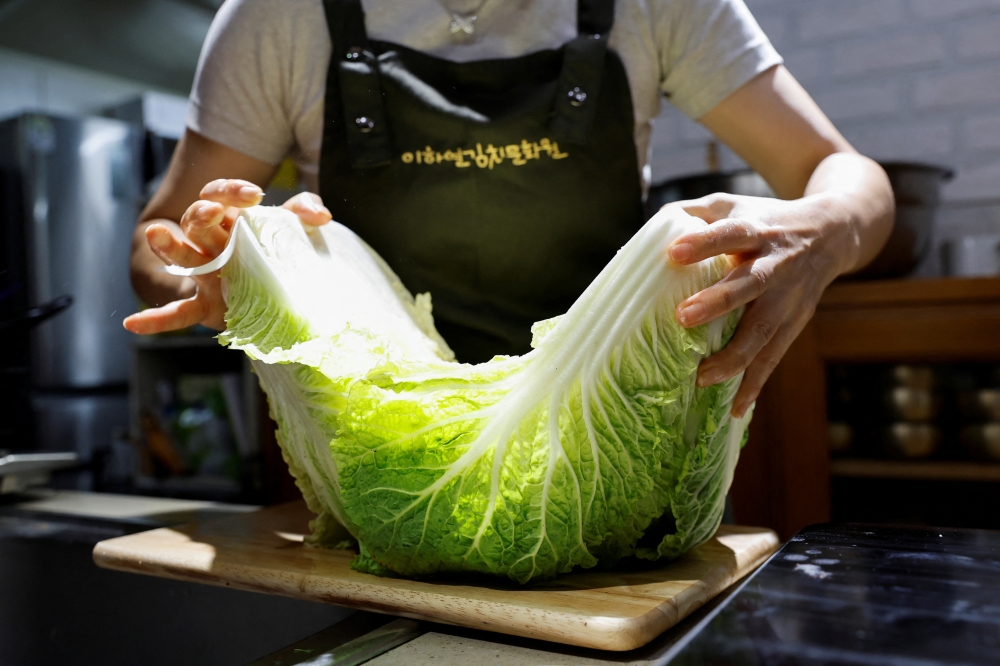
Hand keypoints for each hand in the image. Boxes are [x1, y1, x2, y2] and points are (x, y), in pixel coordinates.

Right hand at [123, 179, 331, 333]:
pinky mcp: (204, 304)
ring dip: (169, 245)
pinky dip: (155, 320)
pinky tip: (133, 324)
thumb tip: (321, 216)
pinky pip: (176, 312)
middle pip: (197, 221)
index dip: (232, 191)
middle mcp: (211, 243)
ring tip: (158, 234)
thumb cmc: (277, 253)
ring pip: (182, 256)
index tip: (254, 194)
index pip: (221, 194)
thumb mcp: (291, 231)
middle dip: (202, 214)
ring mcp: (204, 273)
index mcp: (230, 219)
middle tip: (212, 212)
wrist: (274, 293)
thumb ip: (302, 214)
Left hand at [667, 193, 857, 417]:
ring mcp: (787, 298)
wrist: (831, 234)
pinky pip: (774, 357)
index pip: (730, 234)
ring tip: (702, 377)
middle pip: (749, 284)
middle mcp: (775, 265)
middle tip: (683, 317)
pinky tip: (736, 408)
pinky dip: (755, 384)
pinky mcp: (794, 323)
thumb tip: (654, 227)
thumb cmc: (765, 220)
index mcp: (756, 231)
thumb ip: (695, 212)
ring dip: (735, 356)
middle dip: (718, 302)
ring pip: (764, 330)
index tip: (674, 253)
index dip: (703, 243)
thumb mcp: (734, 205)